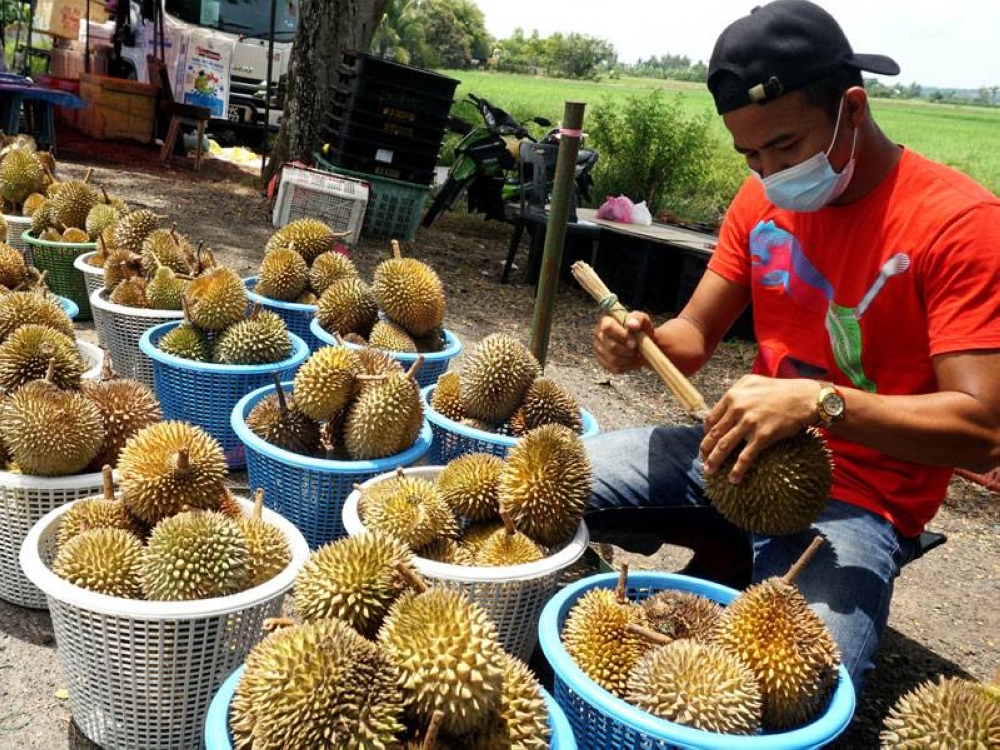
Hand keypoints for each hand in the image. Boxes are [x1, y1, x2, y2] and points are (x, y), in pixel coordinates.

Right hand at [592, 311, 654, 373]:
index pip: (608, 327)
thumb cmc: (640, 330)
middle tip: (637, 350)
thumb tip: (632, 324)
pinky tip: (631, 360)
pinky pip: (613, 367)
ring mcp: (598, 348)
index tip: (634, 343)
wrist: (640, 343)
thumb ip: (638, 319)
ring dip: (628, 359)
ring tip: (636, 355)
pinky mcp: (602, 361)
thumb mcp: (643, 320)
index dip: (622, 336)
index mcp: (606, 320)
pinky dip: (626, 366)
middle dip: (627, 350)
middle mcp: (598, 334)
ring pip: (612, 359)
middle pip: (611, 346)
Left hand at [700, 375, 818, 482]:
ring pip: (724, 446)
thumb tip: (723, 406)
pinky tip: (733, 479)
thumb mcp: (751, 383)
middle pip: (713, 434)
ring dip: (714, 461)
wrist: (804, 397)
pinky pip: (746, 456)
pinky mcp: (763, 435)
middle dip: (705, 450)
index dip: (705, 434)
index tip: (706, 443)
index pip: (710, 419)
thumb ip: (735, 393)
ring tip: (710, 472)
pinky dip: (738, 469)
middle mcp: (738, 408)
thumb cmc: (778, 390)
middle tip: (703, 461)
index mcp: (732, 396)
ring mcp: (749, 422)